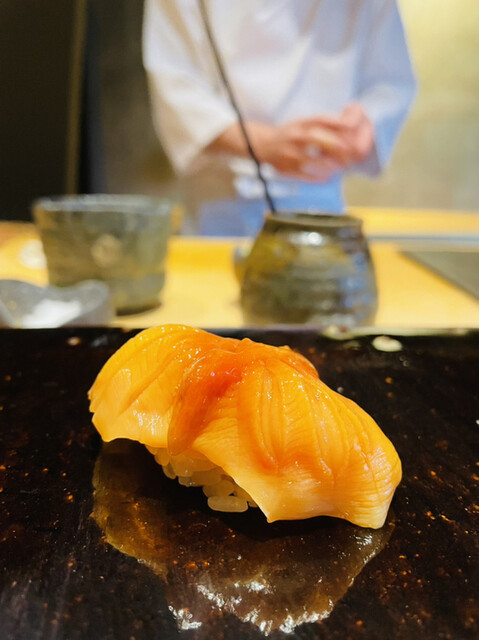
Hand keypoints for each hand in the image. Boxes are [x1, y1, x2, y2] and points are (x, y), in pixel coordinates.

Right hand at [206, 104, 374, 181]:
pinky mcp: (286, 169)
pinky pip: (305, 175)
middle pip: (316, 138)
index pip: (320, 120)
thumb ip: (323, 125)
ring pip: (311, 159)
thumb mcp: (303, 124)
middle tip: (350, 153)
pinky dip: (318, 177)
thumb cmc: (290, 135)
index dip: (336, 123)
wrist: (262, 146)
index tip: (351, 128)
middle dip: (335, 145)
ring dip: (329, 164)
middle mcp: (294, 137)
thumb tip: (349, 127)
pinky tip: (328, 177)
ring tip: (341, 167)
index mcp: (300, 123)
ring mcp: (289, 154)